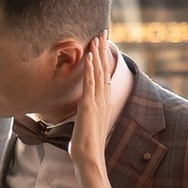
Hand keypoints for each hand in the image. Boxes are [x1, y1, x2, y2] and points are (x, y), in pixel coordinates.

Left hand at [68, 35, 117, 169]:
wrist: (89, 156)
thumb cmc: (86, 142)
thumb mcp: (88, 122)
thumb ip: (87, 111)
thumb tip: (83, 107)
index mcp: (103, 101)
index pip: (104, 74)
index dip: (103, 57)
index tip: (102, 43)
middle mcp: (103, 98)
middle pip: (103, 68)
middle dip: (103, 49)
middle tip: (104, 31)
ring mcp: (97, 101)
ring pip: (98, 72)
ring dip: (97, 53)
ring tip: (97, 37)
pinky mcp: (89, 105)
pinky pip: (90, 82)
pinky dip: (90, 67)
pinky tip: (89, 54)